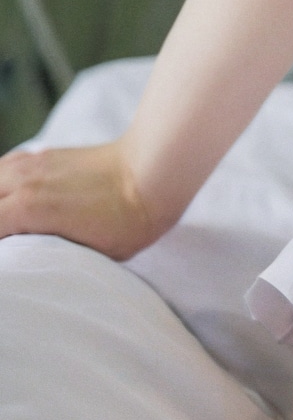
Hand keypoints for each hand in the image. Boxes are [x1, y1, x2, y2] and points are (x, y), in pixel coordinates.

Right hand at [0, 137, 159, 260]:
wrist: (151, 172)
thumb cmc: (126, 220)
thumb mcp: (89, 255)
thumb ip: (49, 256)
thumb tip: (31, 264)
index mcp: (28, 208)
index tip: (7, 258)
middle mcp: (22, 182)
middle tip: (8, 241)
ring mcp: (33, 164)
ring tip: (8, 220)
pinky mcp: (44, 155)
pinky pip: (6, 166)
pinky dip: (0, 182)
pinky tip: (6, 194)